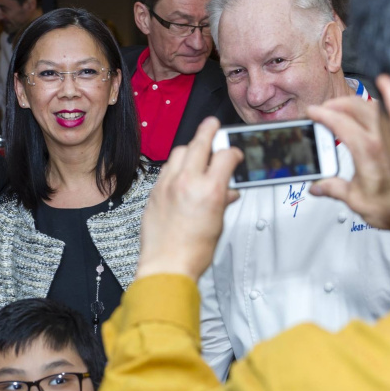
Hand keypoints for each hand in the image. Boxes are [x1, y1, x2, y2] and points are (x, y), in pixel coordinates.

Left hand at [136, 117, 242, 281]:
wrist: (166, 265)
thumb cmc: (193, 252)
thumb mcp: (218, 224)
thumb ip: (223, 201)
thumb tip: (228, 191)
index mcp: (209, 190)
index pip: (225, 155)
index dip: (233, 151)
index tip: (235, 154)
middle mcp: (187, 182)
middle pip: (199, 143)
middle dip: (209, 130)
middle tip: (213, 125)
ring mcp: (167, 185)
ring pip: (178, 152)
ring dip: (190, 148)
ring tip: (197, 151)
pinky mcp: (154, 192)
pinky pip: (166, 169)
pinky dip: (176, 166)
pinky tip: (181, 172)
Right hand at [307, 90, 389, 238]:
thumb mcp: (357, 201)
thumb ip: (335, 189)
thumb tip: (318, 186)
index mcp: (367, 152)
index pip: (340, 122)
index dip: (322, 115)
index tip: (312, 113)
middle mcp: (384, 139)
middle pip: (357, 107)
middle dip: (337, 103)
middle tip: (325, 109)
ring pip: (376, 107)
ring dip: (357, 103)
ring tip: (345, 108)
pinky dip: (386, 104)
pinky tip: (378, 105)